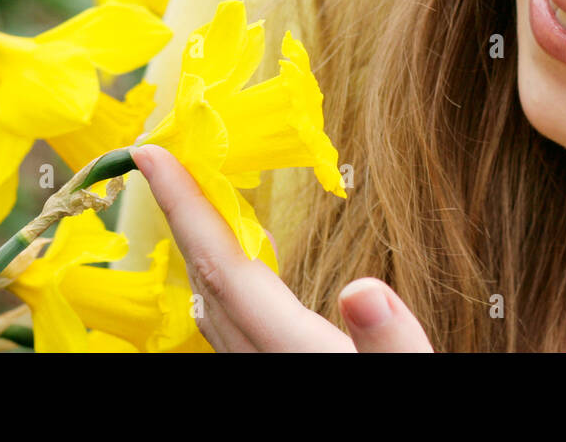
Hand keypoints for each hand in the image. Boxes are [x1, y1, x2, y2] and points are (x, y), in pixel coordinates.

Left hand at [131, 143, 433, 352]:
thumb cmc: (408, 412)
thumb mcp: (415, 380)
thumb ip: (391, 342)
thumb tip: (363, 289)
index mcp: (293, 352)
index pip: (224, 267)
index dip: (185, 207)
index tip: (150, 153)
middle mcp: (264, 364)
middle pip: (207, 282)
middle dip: (181, 215)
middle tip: (166, 155)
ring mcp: (264, 374)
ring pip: (213, 309)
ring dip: (197, 248)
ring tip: (194, 199)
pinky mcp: (277, 376)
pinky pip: (232, 327)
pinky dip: (223, 283)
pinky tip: (240, 273)